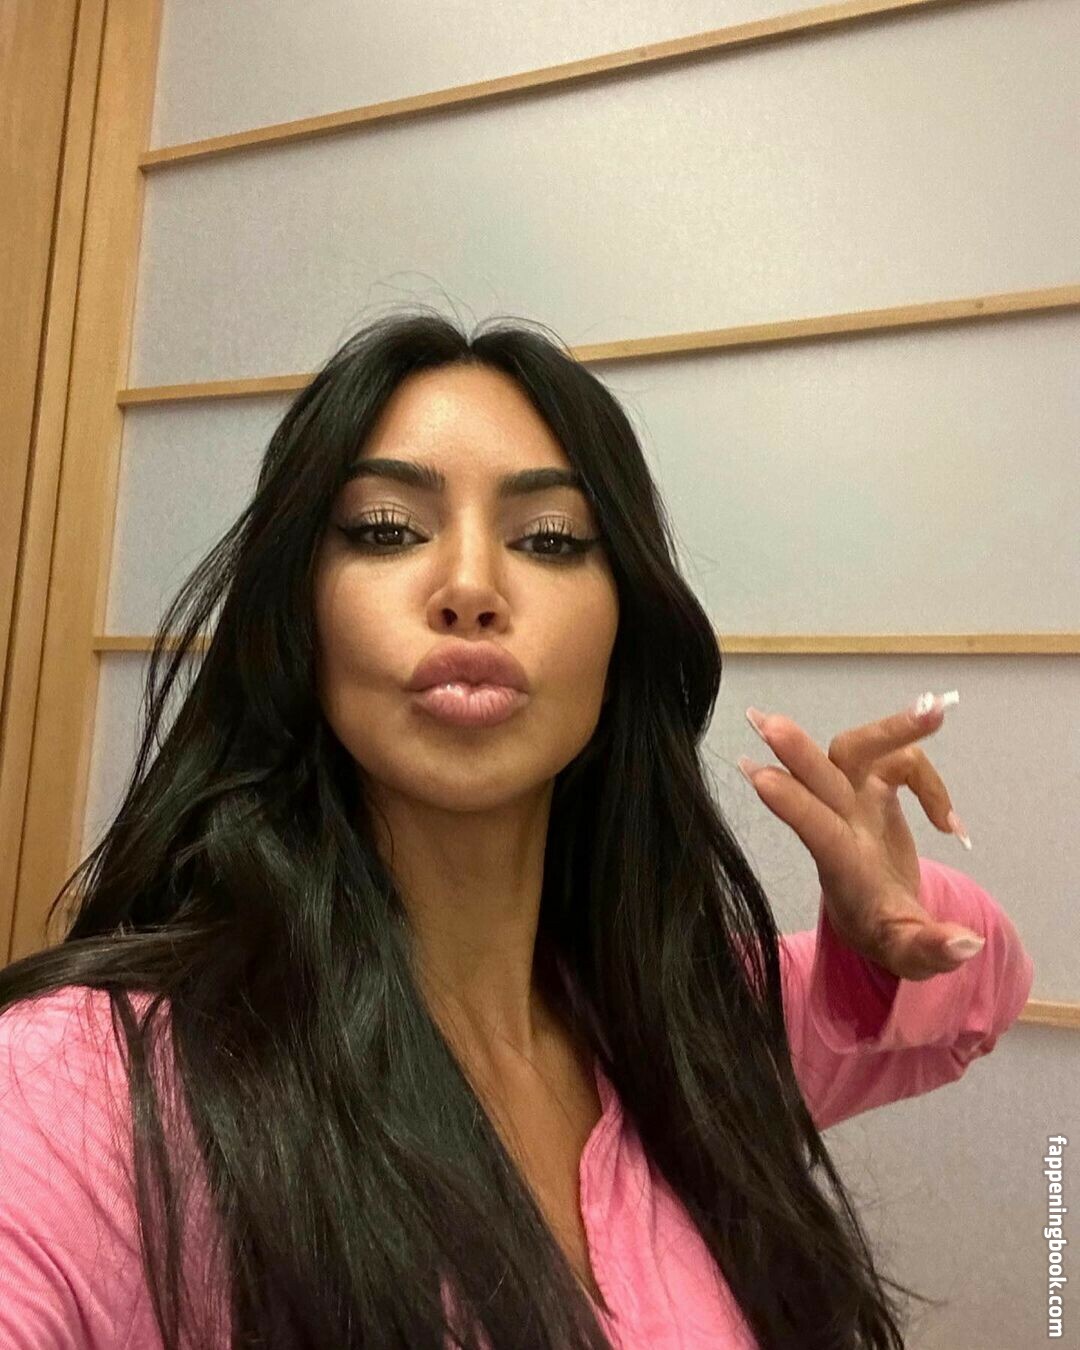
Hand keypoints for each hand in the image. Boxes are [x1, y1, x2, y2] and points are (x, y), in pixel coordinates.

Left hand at [738, 692, 984, 981]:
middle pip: (819, 779)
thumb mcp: (910, 955)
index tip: (757, 777)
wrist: (885, 921)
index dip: (792, 804)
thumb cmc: (889, 938)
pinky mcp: (873, 791)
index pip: (814, 831)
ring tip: (937, 710)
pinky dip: (930, 781)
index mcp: (842, 867)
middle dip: (798, 751)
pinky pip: (899, 762)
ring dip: (894, 728)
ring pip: (859, 750)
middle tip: (768, 722)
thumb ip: (931, 949)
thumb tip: (966, 945)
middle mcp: (841, 826)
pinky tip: (950, 826)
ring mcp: (854, 802)